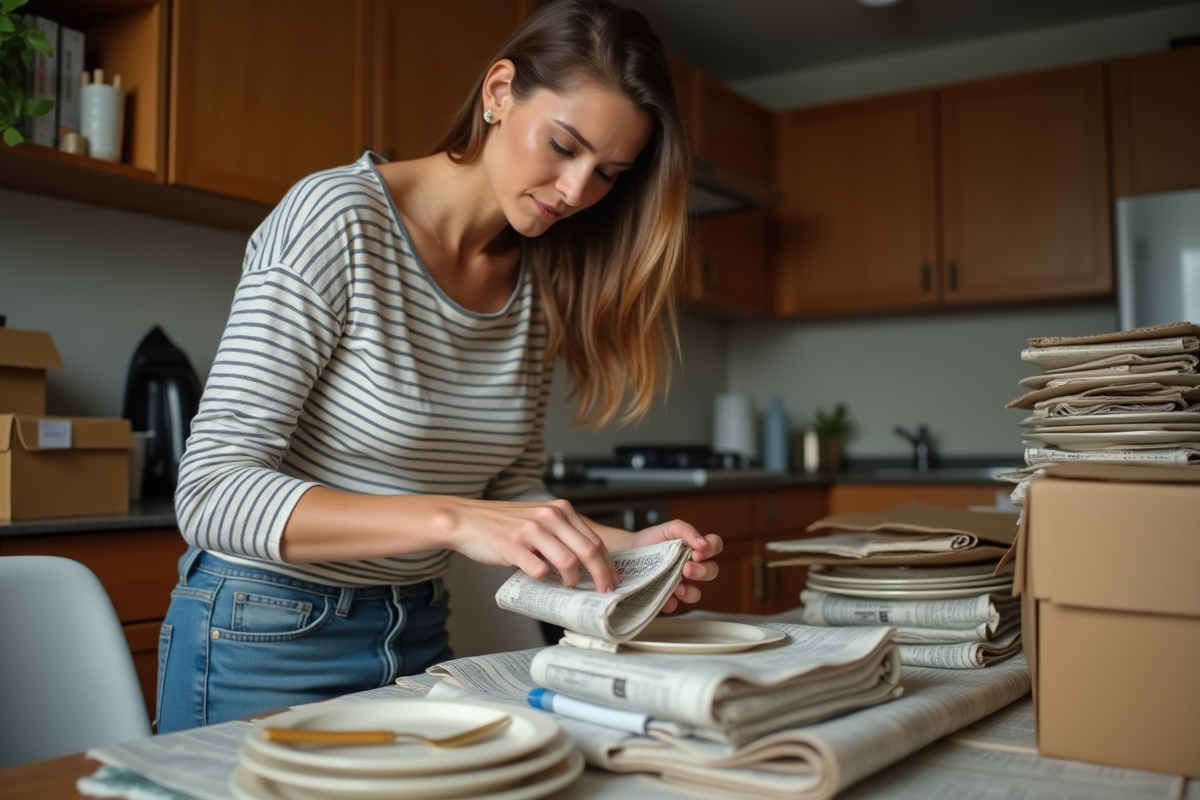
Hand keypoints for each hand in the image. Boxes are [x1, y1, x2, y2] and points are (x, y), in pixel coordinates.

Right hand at [449, 498, 619, 591]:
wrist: (467, 519)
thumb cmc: (504, 524)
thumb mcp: (539, 519)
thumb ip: (561, 534)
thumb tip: (587, 563)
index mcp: (560, 510)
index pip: (595, 540)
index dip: (607, 564)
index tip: (612, 581)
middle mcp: (550, 517)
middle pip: (589, 551)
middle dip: (601, 576)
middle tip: (603, 592)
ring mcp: (532, 531)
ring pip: (568, 562)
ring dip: (573, 580)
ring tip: (568, 586)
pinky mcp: (513, 547)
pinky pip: (539, 569)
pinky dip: (544, 579)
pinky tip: (542, 580)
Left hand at [627, 520, 722, 613]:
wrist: (626, 552)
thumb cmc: (651, 540)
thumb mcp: (669, 528)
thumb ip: (687, 531)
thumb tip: (703, 543)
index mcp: (695, 548)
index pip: (715, 547)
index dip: (712, 550)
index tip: (697, 552)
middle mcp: (691, 566)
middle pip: (711, 572)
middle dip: (703, 572)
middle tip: (687, 569)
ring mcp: (680, 583)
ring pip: (696, 593)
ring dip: (691, 592)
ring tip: (678, 587)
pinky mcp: (667, 597)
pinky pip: (675, 606)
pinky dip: (671, 602)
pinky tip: (666, 597)